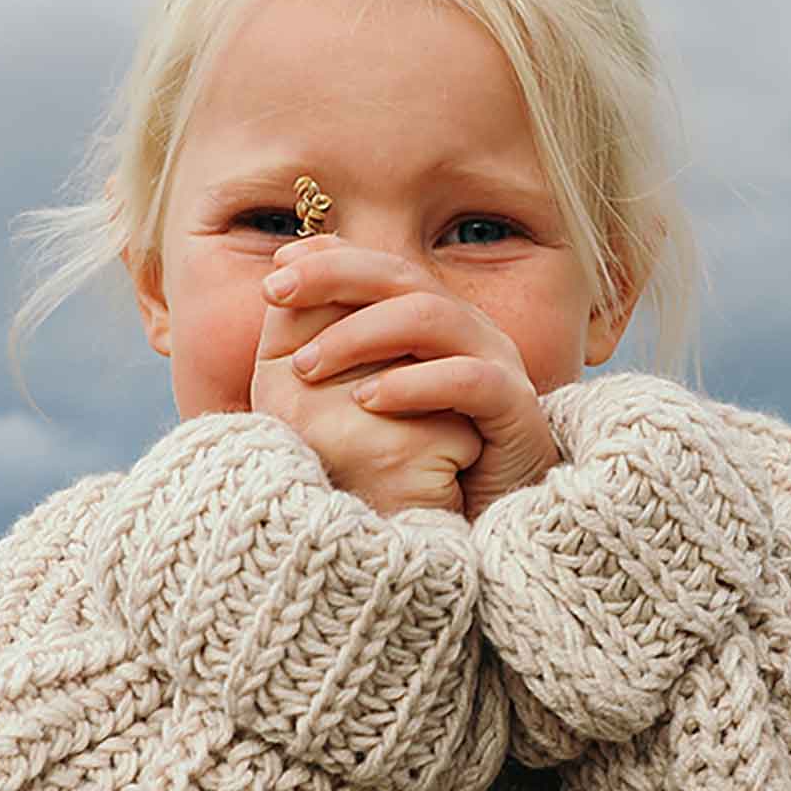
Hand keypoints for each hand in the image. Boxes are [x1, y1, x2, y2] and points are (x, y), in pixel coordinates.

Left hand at [258, 237, 560, 519]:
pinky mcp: (516, 408)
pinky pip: (469, 379)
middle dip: (335, 278)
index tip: (277, 270)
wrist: (475, 531)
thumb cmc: (411, 467)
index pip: (381, 267)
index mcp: (433, 318)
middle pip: (405, 276)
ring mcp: (497, 363)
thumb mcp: (356, 405)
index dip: (330, 259)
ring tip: (307, 366)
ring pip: (433, 317)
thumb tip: (275, 305)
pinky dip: (414, 384)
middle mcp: (468, 329)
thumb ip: (325, 356)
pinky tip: (366, 400)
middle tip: (277, 296)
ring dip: (363, 333)